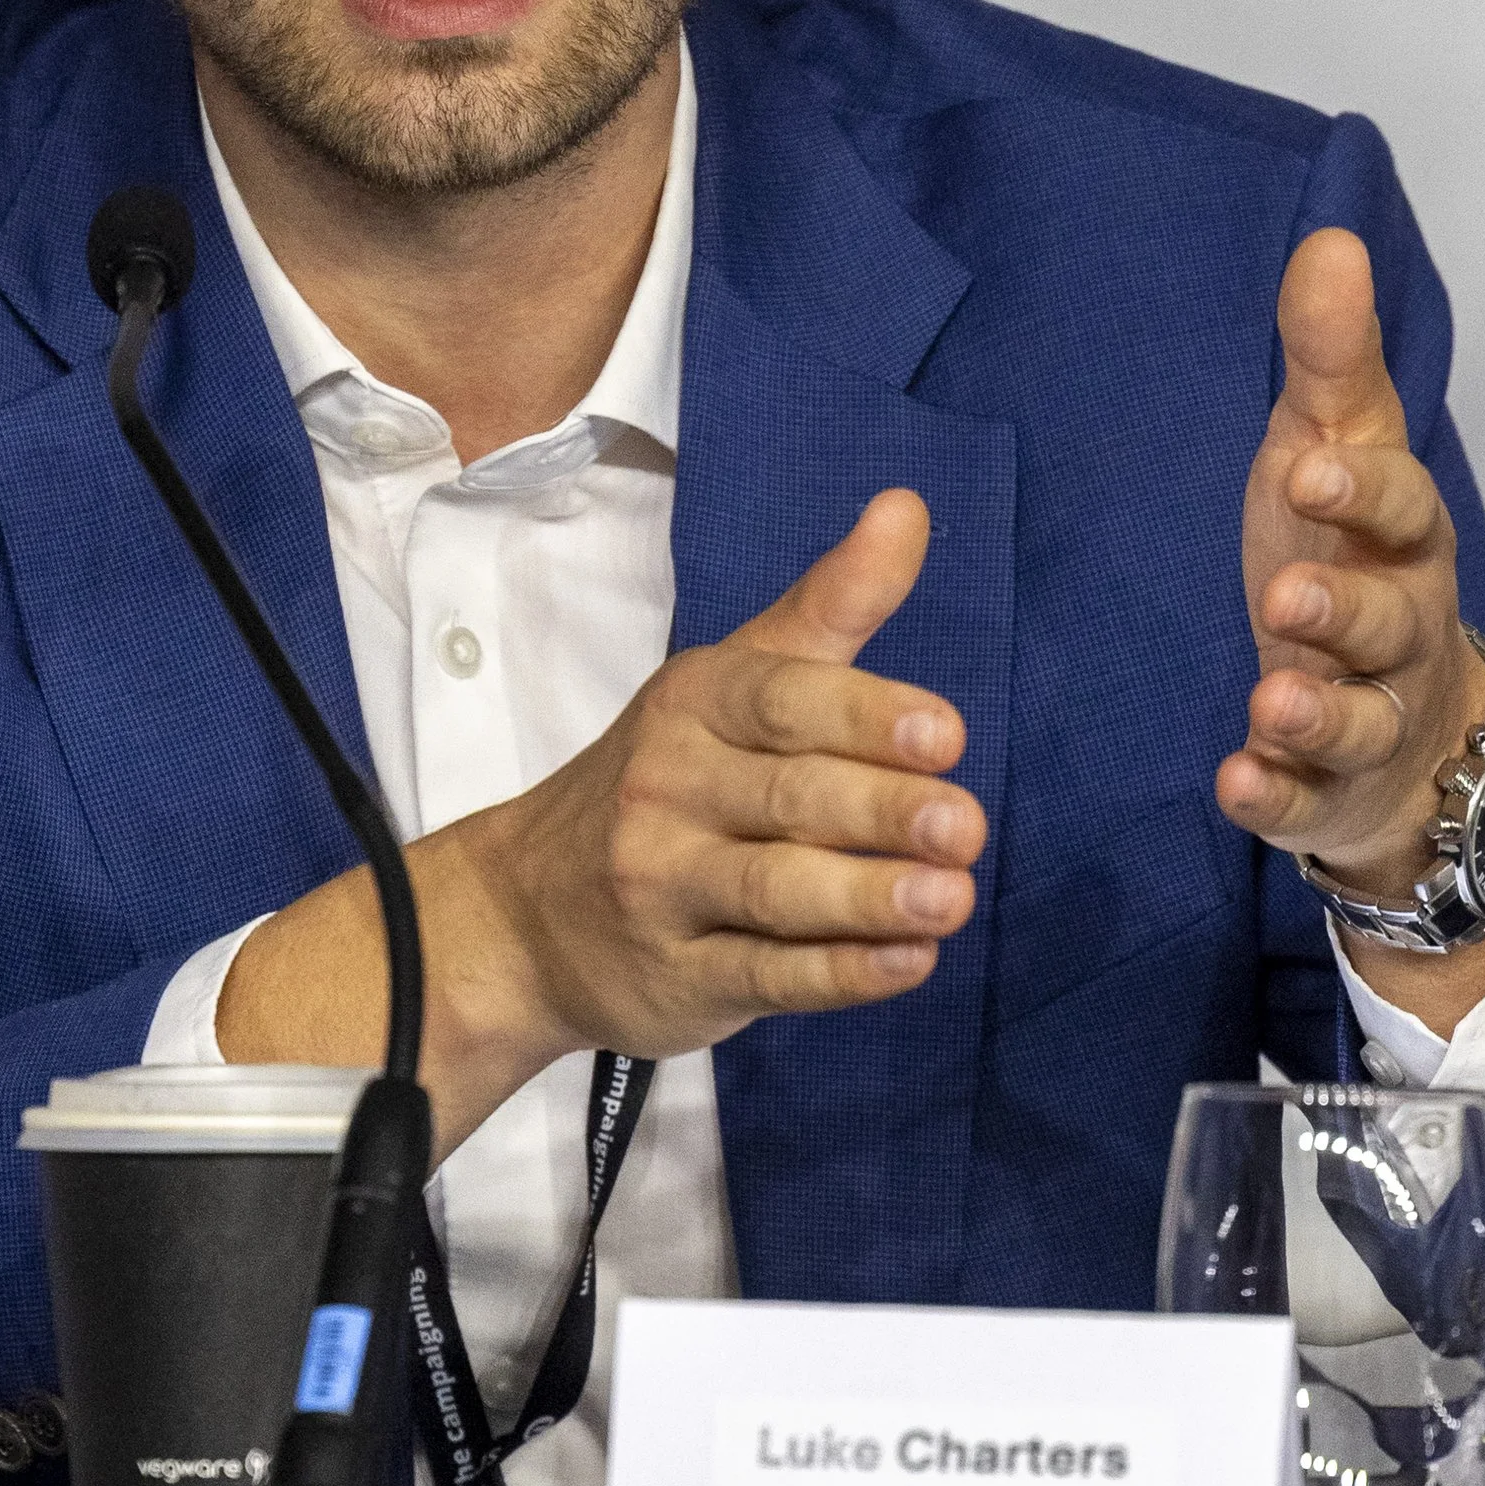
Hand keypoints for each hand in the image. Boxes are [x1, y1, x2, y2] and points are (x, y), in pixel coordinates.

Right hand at [441, 485, 984, 1085]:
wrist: (519, 915)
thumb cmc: (664, 782)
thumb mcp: (733, 680)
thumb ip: (831, 604)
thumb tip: (907, 506)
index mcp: (693, 704)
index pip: (780, 701)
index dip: (864, 716)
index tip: (945, 733)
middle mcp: (669, 791)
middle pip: (787, 799)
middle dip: (881, 811)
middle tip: (965, 826)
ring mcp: (666, 890)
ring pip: (776, 892)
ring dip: (868, 897)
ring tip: (951, 897)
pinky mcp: (679, 979)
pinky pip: (767, 976)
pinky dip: (841, 974)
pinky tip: (908, 961)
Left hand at [1217, 228, 1484, 908]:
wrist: (1404, 726)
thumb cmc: (1352, 560)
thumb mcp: (1334, 455)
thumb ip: (1330, 363)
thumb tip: (1329, 239)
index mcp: (1401, 539)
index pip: (1402, 508)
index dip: (1364, 490)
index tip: (1309, 469)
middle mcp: (1399, 631)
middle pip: (1388, 620)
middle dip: (1345, 608)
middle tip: (1287, 598)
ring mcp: (1370, 718)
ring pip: (1358, 718)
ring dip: (1314, 710)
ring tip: (1268, 702)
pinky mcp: (1328, 790)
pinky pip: (1304, 799)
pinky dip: (1274, 794)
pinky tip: (1236, 780)